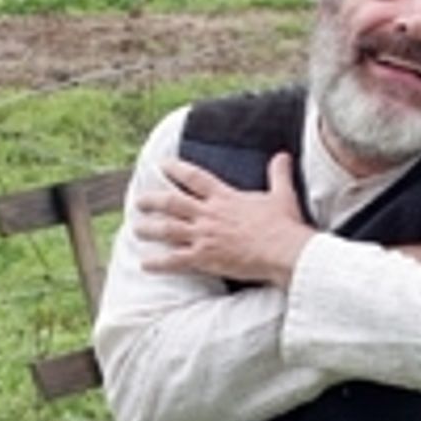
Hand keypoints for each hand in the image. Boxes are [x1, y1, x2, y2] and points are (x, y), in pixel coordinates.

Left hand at [134, 151, 312, 284]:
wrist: (283, 251)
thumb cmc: (284, 225)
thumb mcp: (282, 195)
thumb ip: (278, 174)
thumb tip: (283, 156)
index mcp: (224, 197)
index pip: (194, 178)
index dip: (175, 169)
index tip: (161, 164)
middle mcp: (208, 214)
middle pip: (171, 203)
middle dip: (152, 201)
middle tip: (139, 201)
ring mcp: (204, 236)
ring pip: (167, 230)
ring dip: (149, 229)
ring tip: (136, 229)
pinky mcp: (204, 258)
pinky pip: (175, 260)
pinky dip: (158, 263)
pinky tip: (144, 264)